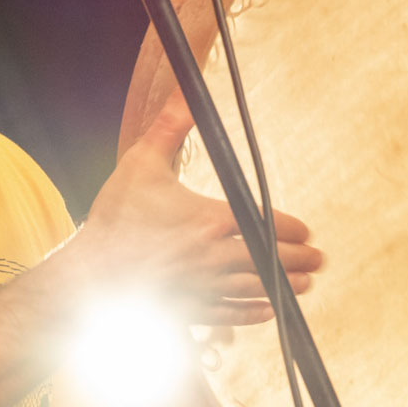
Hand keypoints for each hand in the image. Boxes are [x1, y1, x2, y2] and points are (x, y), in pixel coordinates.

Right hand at [80, 91, 322, 324]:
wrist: (88, 275)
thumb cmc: (115, 220)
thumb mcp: (142, 163)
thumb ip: (171, 126)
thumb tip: (188, 90)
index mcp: (208, 220)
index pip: (263, 223)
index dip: (290, 228)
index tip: (305, 231)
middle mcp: (212, 258)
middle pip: (268, 259)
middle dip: (299, 260)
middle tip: (319, 260)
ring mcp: (203, 288)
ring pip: (255, 289)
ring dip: (284, 287)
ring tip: (305, 285)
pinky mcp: (189, 310)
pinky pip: (230, 316)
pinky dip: (252, 314)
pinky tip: (267, 311)